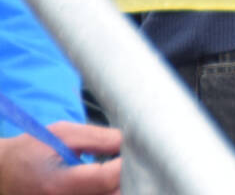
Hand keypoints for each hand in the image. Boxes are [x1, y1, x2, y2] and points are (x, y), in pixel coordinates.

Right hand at [0, 124, 122, 194]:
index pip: (107, 179)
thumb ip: (97, 138)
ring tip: (122, 168)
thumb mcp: (62, 134)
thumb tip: (128, 142)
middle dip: (128, 176)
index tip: (133, 150)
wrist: (4, 174)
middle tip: (132, 159)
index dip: (126, 163)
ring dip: (121, 186)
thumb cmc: (32, 150)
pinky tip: (111, 181)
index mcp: (59, 184)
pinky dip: (109, 191)